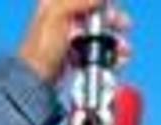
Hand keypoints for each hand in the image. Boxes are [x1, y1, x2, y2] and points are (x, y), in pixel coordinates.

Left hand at [18, 0, 132, 84]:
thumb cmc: (41, 48)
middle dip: (113, 19)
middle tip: (125, 25)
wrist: (35, 81)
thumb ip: (79, 0)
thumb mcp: (57, 14)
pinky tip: (116, 60)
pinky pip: (94, 51)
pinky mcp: (72, 56)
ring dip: (113, 40)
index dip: (101, 2)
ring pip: (97, 33)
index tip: (111, 6)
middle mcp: (62, 18)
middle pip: (95, 13)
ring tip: (124, 50)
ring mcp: (68, 38)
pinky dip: (106, 55)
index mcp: (55, 3)